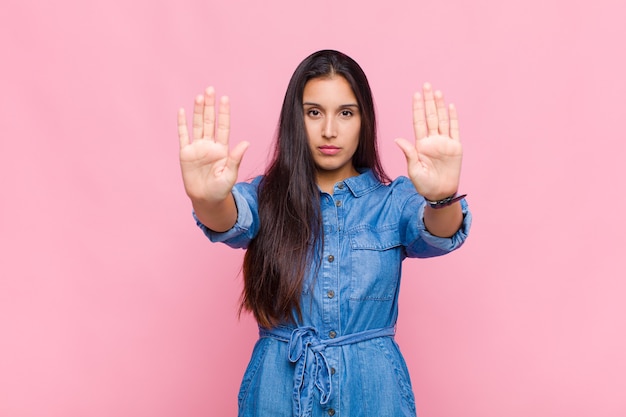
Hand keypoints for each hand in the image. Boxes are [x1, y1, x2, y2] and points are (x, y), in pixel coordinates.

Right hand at [178, 87, 248, 202]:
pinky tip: (182, 111)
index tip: (225, 98)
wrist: (206, 199)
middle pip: (210, 121)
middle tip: (211, 89)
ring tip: (199, 97)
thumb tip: (246, 143)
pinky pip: (183, 136)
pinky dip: (182, 124)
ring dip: (198, 111)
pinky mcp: (185, 153)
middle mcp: (210, 145)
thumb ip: (236, 158)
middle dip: (210, 106)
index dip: (224, 113)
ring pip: (197, 125)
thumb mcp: (230, 175)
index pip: (223, 126)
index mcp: (222, 149)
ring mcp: (197, 148)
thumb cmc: (221, 189)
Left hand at [395, 83, 462, 200]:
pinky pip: (454, 130)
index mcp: (421, 145)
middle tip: (426, 85)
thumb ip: (409, 153)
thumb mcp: (414, 170)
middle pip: (430, 116)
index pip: (418, 122)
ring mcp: (444, 143)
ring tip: (437, 92)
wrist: (440, 193)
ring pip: (442, 120)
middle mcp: (433, 140)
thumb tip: (398, 139)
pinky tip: (450, 106)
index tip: (415, 95)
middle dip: (428, 101)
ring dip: (440, 106)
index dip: (418, 108)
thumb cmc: (424, 184)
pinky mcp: (455, 147)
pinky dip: (453, 118)